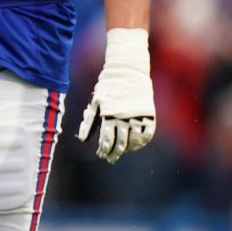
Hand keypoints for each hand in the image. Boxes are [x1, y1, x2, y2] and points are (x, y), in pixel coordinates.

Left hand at [77, 28, 155, 163]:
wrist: (127, 71)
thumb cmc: (107, 87)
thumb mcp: (96, 102)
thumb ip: (89, 121)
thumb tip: (83, 139)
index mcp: (109, 115)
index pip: (106, 140)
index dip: (103, 150)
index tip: (101, 155)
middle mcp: (123, 118)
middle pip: (120, 144)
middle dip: (114, 154)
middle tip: (110, 159)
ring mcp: (137, 117)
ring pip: (133, 142)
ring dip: (127, 149)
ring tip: (122, 152)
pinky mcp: (149, 114)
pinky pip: (147, 135)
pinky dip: (141, 143)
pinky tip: (135, 145)